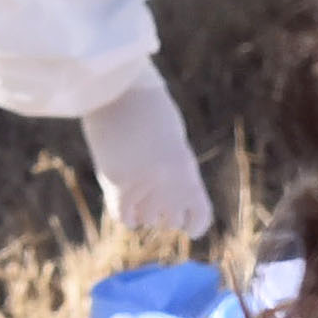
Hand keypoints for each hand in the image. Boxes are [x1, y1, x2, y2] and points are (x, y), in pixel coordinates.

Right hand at [83, 78, 214, 238]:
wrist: (120, 91)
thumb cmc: (148, 110)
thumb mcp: (172, 144)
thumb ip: (175, 175)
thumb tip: (165, 206)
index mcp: (188, 171)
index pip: (200, 218)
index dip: (193, 225)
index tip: (187, 226)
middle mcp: (170, 184)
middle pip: (171, 221)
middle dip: (165, 213)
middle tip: (153, 195)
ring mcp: (144, 186)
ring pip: (147, 219)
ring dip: (142, 210)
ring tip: (135, 189)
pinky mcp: (117, 184)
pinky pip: (125, 217)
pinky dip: (126, 213)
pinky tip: (123, 201)